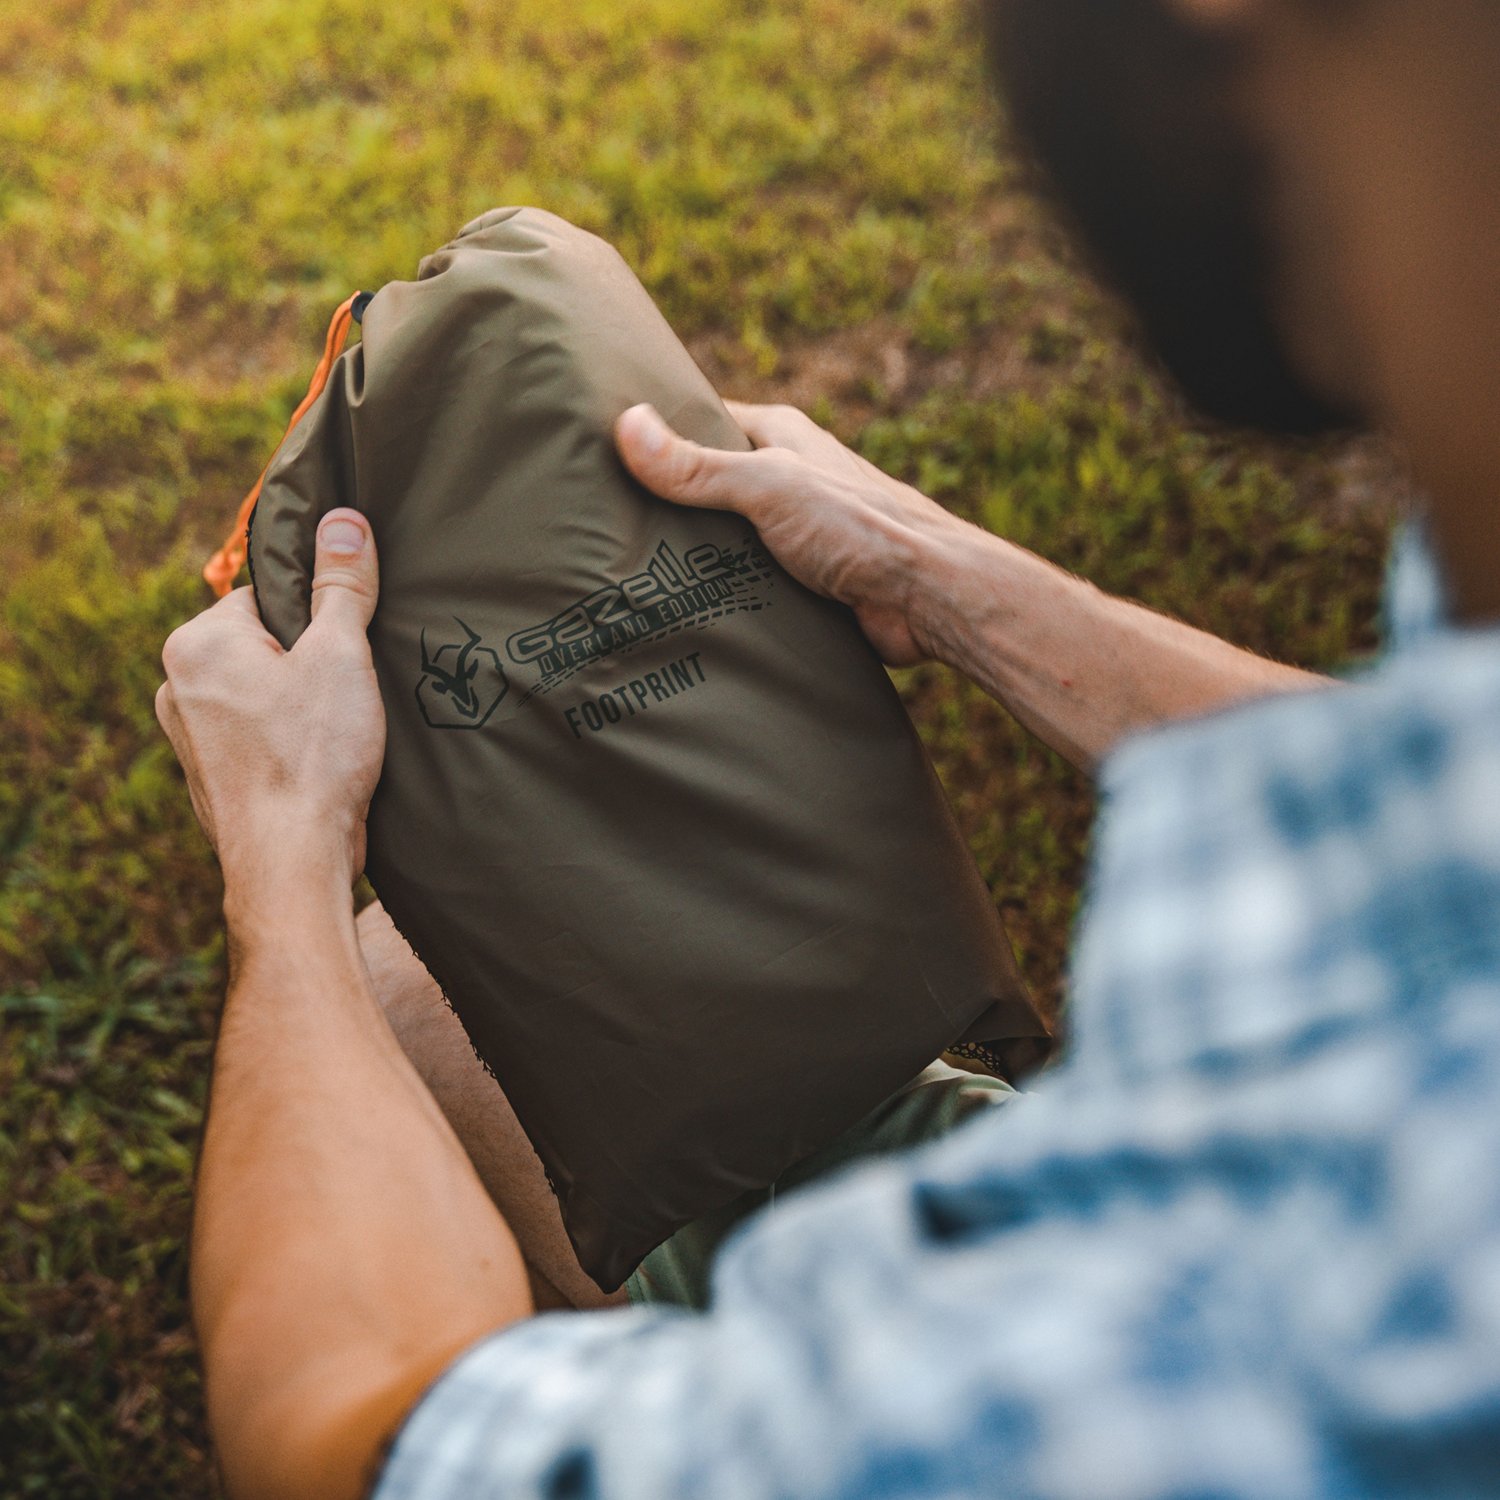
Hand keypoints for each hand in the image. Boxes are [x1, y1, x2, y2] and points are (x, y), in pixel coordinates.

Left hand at [155, 509, 385, 902]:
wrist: (290, 861)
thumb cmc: (313, 756)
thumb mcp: (340, 655)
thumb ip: (341, 585)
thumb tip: (343, 521)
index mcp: (199, 642)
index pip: (269, 598)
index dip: (320, 621)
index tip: (348, 651)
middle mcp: (177, 685)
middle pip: (263, 647)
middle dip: (308, 666)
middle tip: (349, 696)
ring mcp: (187, 738)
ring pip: (260, 696)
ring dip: (299, 708)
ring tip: (338, 735)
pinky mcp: (208, 780)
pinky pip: (255, 739)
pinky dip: (287, 746)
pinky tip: (321, 766)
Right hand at [615, 400, 968, 665]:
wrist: (930, 599)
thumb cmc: (862, 527)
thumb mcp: (769, 486)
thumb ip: (698, 467)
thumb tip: (626, 425)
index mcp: (783, 438)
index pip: (704, 420)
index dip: (658, 430)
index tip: (602, 445)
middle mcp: (790, 480)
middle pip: (709, 486)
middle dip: (666, 504)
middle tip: (600, 523)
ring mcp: (797, 535)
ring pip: (727, 541)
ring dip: (693, 560)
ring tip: (625, 574)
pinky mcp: (805, 586)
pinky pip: (749, 587)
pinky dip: (722, 598)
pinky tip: (682, 613)